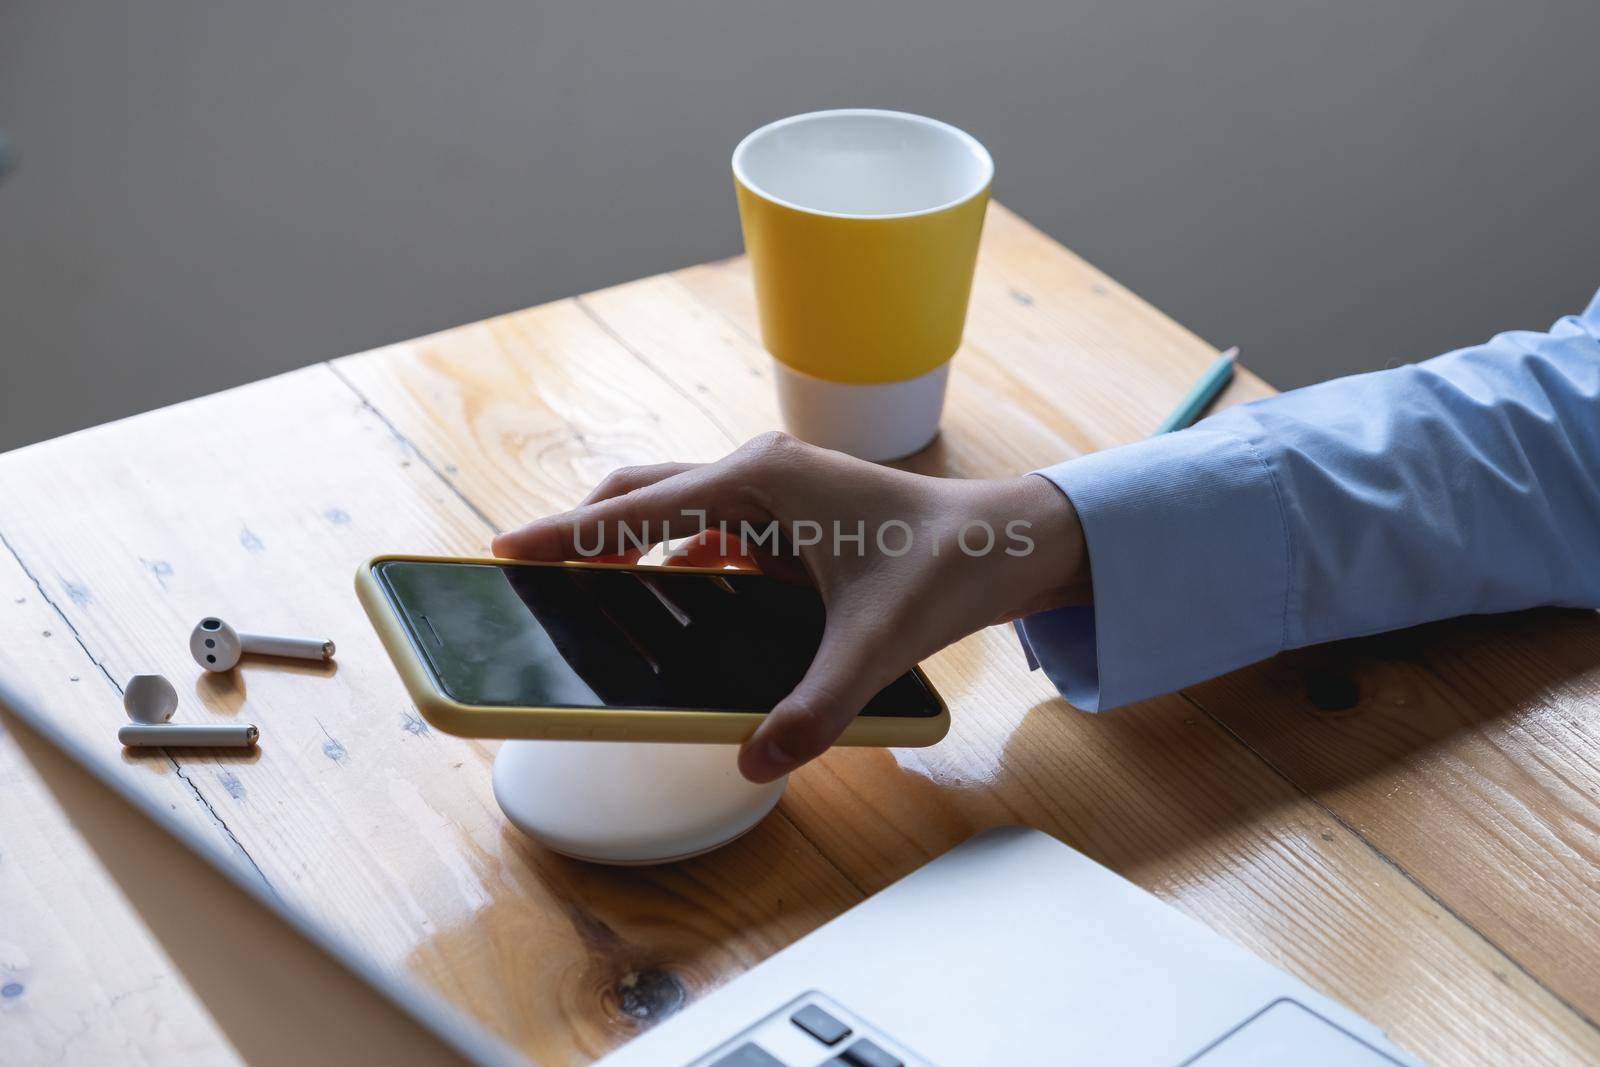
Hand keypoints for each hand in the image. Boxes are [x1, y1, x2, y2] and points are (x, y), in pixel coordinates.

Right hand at [492, 432, 1088, 781]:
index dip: (566, 535)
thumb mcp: (876, 643)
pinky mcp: (787, 513)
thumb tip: (753, 760)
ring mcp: (773, 489)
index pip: (638, 509)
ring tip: (599, 605)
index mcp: (761, 482)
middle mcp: (758, 472)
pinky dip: (683, 563)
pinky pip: (712, 532)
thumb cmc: (946, 568)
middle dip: (589, 537)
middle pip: (643, 496)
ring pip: (675, 511)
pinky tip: (683, 609)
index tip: (505, 551)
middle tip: (540, 583)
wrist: (1007, 541)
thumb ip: (816, 706)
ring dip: (636, 551)